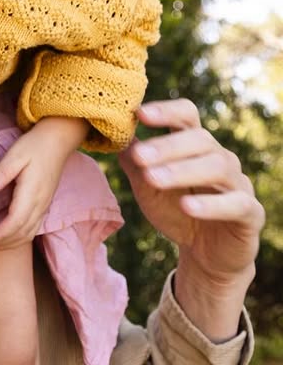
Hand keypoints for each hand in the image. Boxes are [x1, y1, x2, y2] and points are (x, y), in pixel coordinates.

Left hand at [0, 117, 86, 248]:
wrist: (58, 140)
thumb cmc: (34, 146)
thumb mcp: (15, 154)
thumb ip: (2, 172)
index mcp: (31, 193)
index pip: (14, 223)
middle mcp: (40, 204)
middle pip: (21, 233)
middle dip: (0, 243)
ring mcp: (44, 206)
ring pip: (28, 234)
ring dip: (9, 243)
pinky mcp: (44, 204)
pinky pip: (33, 229)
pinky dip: (18, 238)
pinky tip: (6, 237)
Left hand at [120, 98, 262, 338]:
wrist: (203, 252)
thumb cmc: (174, 208)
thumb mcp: (147, 185)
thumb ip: (133, 161)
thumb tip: (114, 133)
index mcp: (195, 146)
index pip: (186, 116)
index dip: (166, 112)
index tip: (140, 114)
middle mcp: (220, 158)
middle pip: (200, 140)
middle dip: (167, 147)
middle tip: (139, 156)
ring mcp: (238, 184)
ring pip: (218, 167)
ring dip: (183, 171)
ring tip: (153, 179)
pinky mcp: (250, 214)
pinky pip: (237, 204)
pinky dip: (212, 205)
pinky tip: (188, 206)